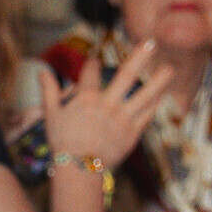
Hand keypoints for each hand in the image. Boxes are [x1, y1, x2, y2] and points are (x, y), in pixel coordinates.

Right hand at [41, 38, 171, 172]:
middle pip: (127, 75)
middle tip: (151, 42)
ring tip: (170, 68)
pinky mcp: (132, 133)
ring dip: (159, 81)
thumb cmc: (62, 142)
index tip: (94, 61)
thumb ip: (49, 91)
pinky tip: (162, 94)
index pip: (91, 72)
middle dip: (139, 57)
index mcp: (86, 98)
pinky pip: (147, 115)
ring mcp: (123, 118)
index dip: (92, 64)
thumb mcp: (51, 115)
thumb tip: (41, 71)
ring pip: (145, 95)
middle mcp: (107, 104)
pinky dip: (155, 104)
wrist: (78, 169)